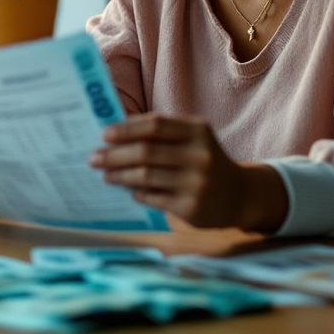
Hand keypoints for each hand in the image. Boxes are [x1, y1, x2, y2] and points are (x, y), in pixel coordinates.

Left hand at [89, 113, 285, 230]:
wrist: (240, 195)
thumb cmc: (204, 160)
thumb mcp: (192, 139)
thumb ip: (161, 134)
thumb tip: (114, 134)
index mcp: (198, 131)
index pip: (155, 125)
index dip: (126, 129)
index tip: (104, 134)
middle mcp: (200, 155)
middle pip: (146, 151)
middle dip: (114, 155)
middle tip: (94, 158)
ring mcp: (197, 183)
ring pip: (146, 176)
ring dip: (119, 175)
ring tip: (105, 174)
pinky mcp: (192, 207)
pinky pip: (153, 197)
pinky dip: (136, 192)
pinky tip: (128, 190)